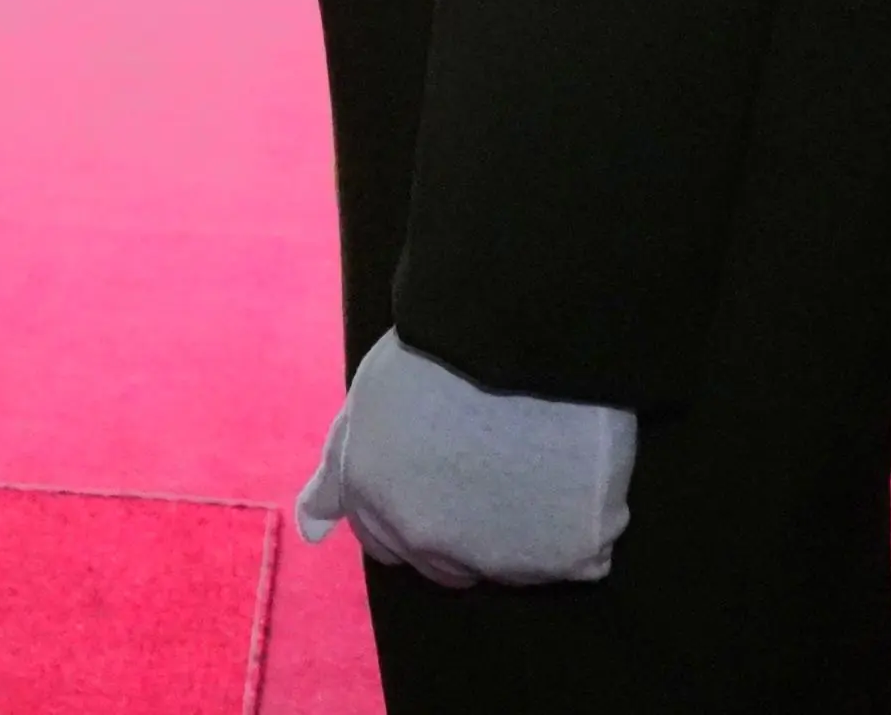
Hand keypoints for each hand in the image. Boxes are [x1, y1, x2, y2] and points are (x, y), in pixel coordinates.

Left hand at [296, 332, 637, 589]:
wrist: (513, 328)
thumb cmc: (433, 350)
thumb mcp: (365, 405)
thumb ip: (337, 474)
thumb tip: (307, 529)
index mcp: (377, 507)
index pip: (388, 543)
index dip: (413, 506)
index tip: (442, 471)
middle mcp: (433, 547)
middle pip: (450, 563)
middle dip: (464, 526)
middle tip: (491, 461)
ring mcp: (502, 558)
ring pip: (516, 563)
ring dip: (524, 527)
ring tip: (534, 456)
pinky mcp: (569, 557)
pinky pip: (583, 554)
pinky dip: (582, 523)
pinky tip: (576, 473)